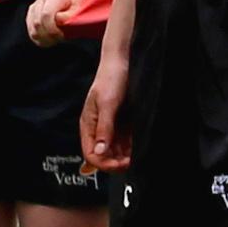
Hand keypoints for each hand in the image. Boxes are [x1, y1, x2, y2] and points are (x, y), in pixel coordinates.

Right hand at [24, 0, 76, 47]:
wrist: (68, 3)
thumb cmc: (74, 8)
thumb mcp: (77, 10)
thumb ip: (69, 16)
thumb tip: (58, 21)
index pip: (46, 14)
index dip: (53, 28)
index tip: (62, 35)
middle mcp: (40, 1)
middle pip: (38, 23)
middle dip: (50, 35)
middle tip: (62, 37)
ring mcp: (33, 10)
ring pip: (34, 32)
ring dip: (46, 39)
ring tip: (58, 38)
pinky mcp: (29, 20)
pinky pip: (33, 35)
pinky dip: (43, 40)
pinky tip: (52, 39)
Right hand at [79, 51, 131, 173]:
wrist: (123, 62)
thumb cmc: (111, 79)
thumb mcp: (107, 104)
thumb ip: (104, 129)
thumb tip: (99, 151)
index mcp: (88, 125)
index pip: (91, 153)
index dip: (104, 163)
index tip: (120, 164)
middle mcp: (98, 128)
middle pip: (104, 155)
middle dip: (117, 162)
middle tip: (132, 162)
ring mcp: (110, 126)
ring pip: (116, 150)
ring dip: (125, 156)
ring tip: (137, 155)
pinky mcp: (122, 123)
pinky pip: (125, 141)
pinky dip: (131, 147)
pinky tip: (139, 147)